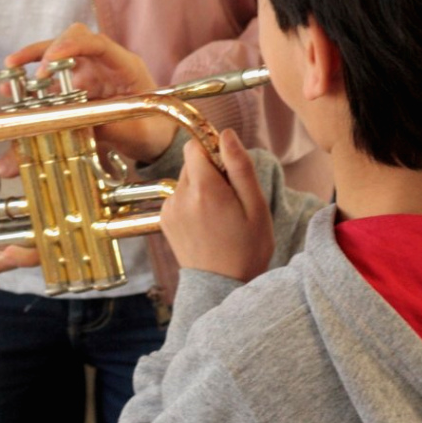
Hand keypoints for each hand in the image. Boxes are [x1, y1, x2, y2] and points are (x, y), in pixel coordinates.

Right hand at [5, 24, 174, 161]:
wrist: (154, 140)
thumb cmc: (152, 130)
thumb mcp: (135, 132)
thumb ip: (106, 130)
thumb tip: (71, 133)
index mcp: (124, 66)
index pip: (97, 43)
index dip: (72, 45)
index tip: (50, 59)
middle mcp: (103, 64)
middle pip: (72, 41)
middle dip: (47, 51)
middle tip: (31, 72)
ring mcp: (88, 74)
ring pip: (57, 58)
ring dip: (32, 64)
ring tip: (9, 77)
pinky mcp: (76, 89)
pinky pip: (51, 83)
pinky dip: (32, 88)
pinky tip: (12, 93)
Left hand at [160, 130, 273, 281]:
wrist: (222, 288)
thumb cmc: (246, 249)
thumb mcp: (256, 206)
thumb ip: (240, 167)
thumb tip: (226, 134)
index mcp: (204, 189)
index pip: (195, 145)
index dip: (214, 150)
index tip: (229, 169)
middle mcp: (180, 196)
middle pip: (192, 162)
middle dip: (211, 172)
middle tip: (230, 199)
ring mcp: (169, 209)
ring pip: (186, 179)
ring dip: (202, 187)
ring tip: (219, 215)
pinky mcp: (165, 219)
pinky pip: (179, 196)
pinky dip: (192, 202)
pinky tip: (207, 223)